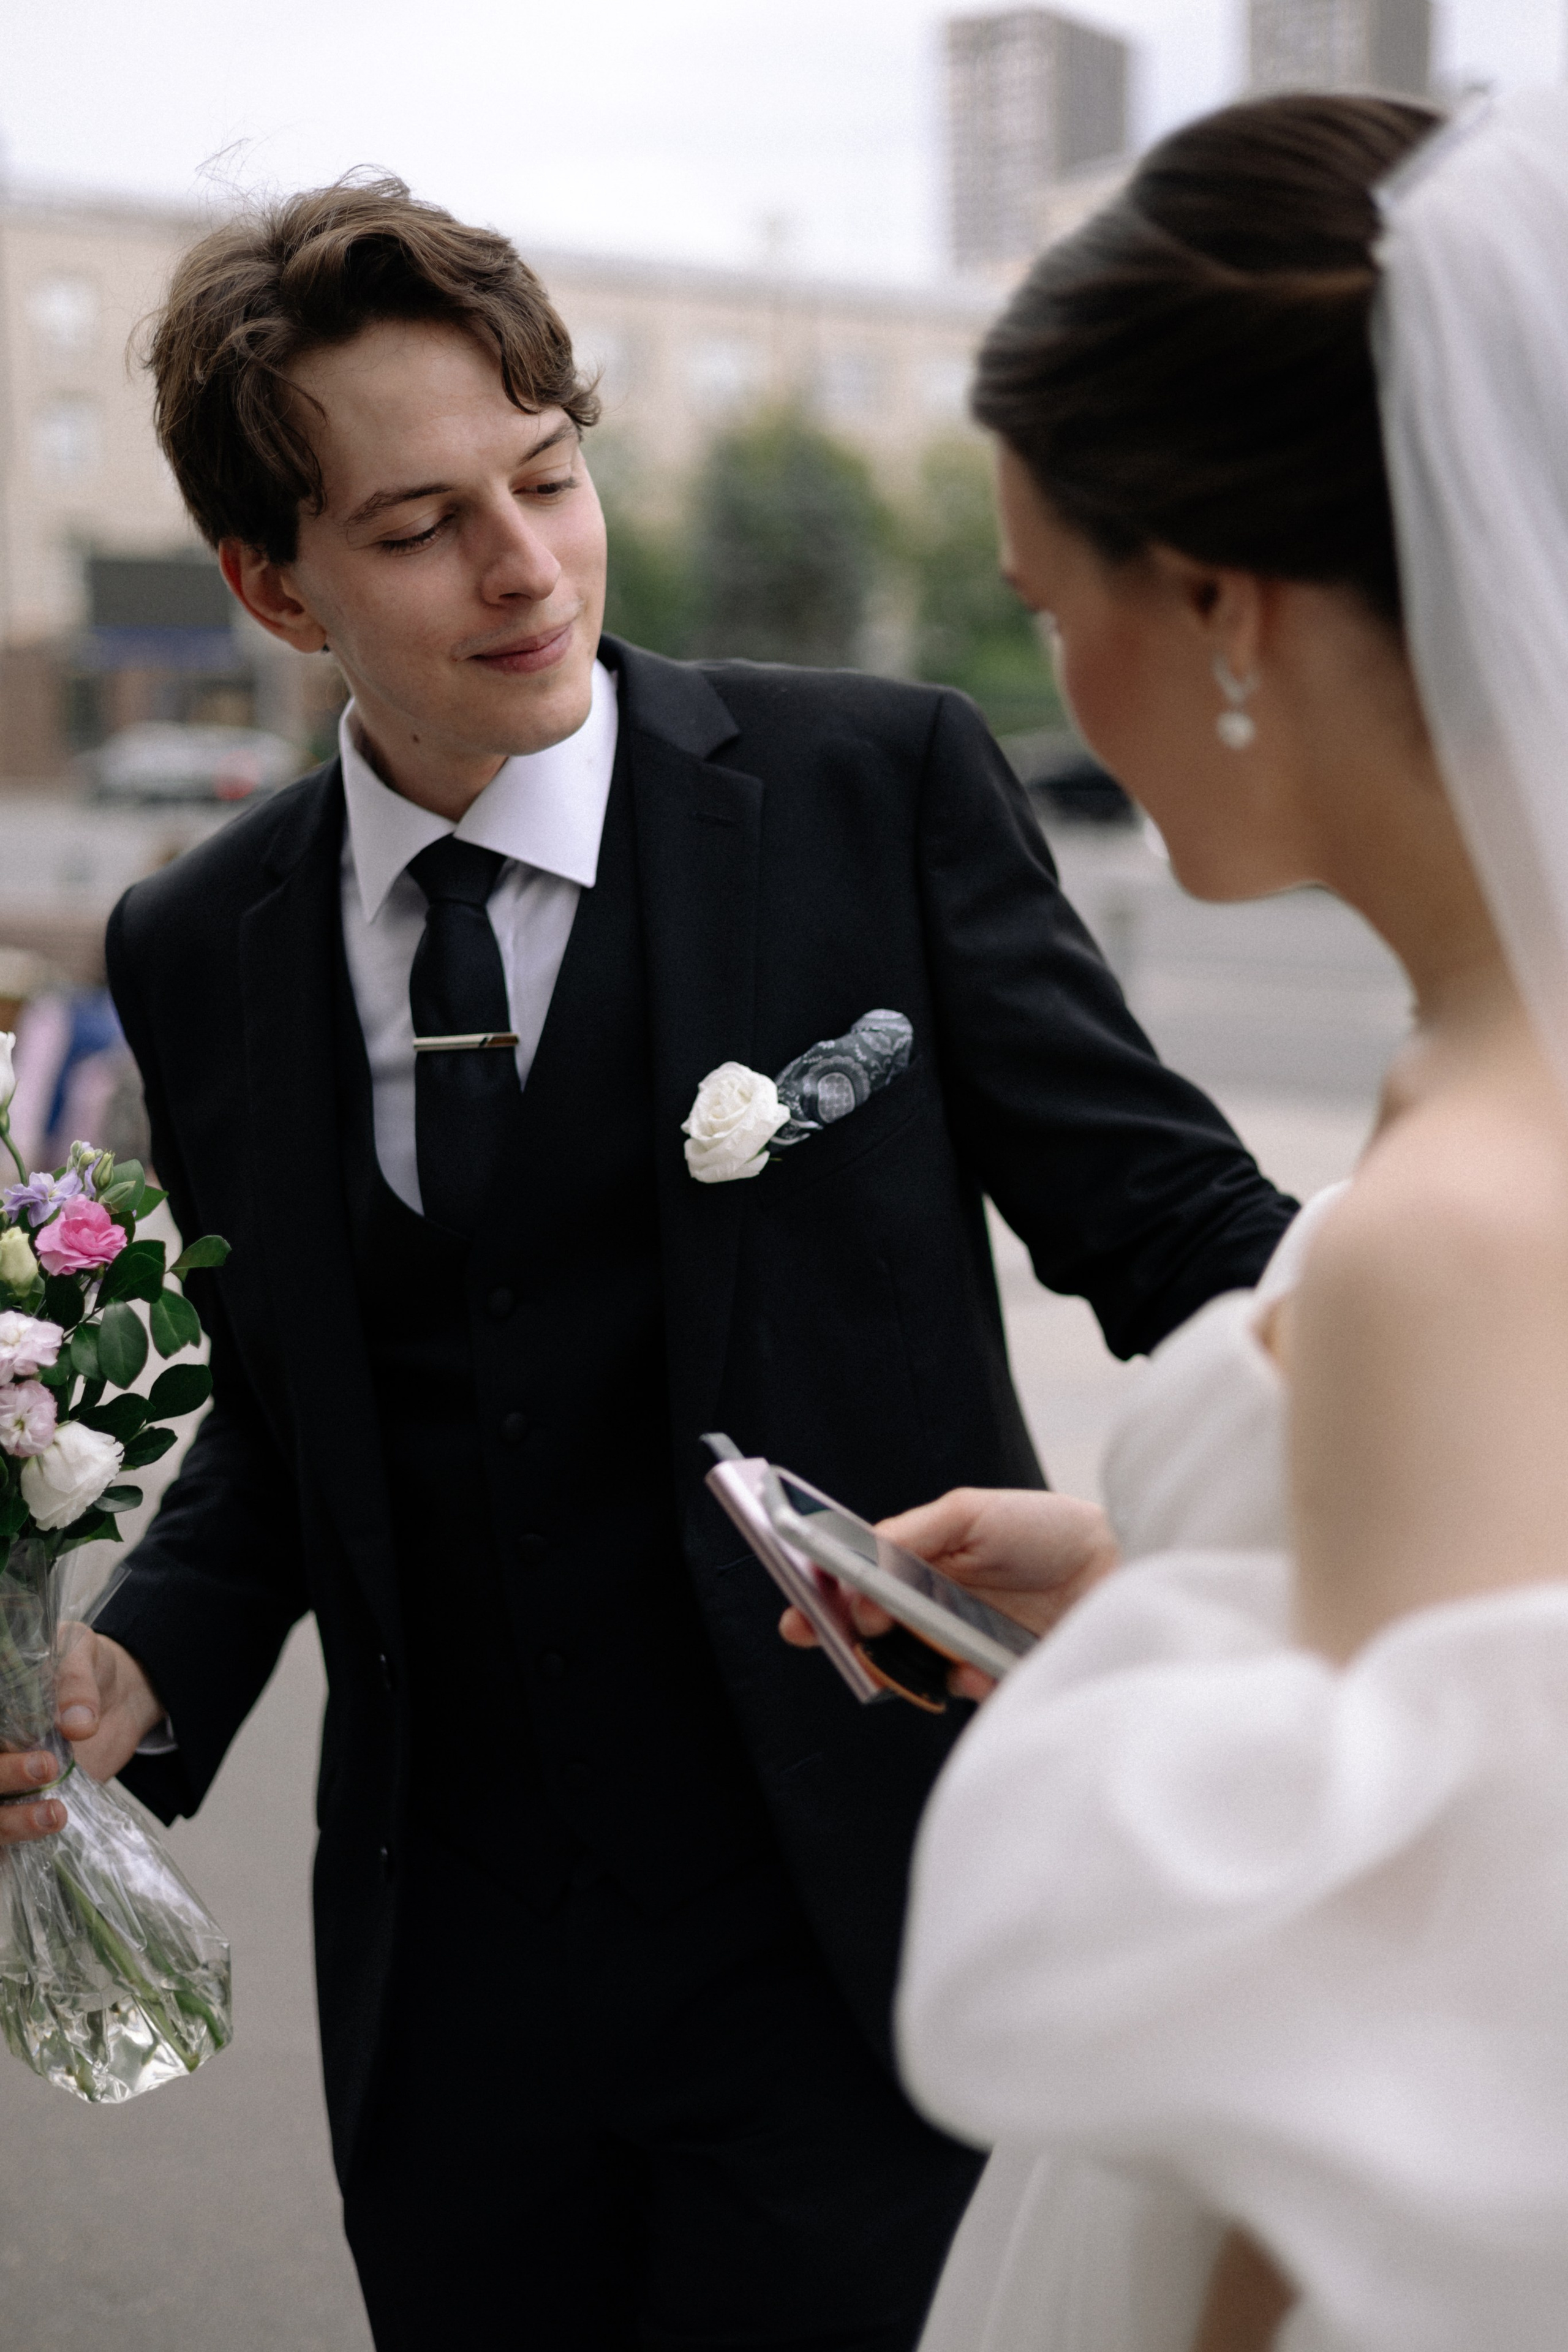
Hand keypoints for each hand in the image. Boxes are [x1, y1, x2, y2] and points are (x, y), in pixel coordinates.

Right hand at [0, 1629, 163, 1848]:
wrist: (119, 1693)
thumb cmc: (88, 1665)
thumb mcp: (82, 1653)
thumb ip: (76, 1683)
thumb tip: (78, 1724)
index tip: (17, 1747)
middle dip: (4, 1777)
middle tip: (45, 1767)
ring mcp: (8, 1783)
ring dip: (12, 1822)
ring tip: (55, 1814)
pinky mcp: (29, 1806)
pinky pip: (10, 1840)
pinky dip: (13, 1853)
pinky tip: (35, 1850)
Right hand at [781, 1486, 1117, 1702]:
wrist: (1119, 1564)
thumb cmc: (1044, 1529)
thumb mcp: (970, 1513)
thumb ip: (909, 1534)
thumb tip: (855, 1566)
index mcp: (916, 1564)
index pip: (855, 1586)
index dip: (821, 1603)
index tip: (799, 1616)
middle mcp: (930, 1609)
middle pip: (869, 1636)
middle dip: (848, 1641)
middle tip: (849, 1636)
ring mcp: (958, 1648)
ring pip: (908, 1670)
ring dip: (910, 1663)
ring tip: (934, 1646)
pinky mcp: (990, 1681)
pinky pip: (958, 1693)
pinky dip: (961, 1681)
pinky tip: (979, 1668)